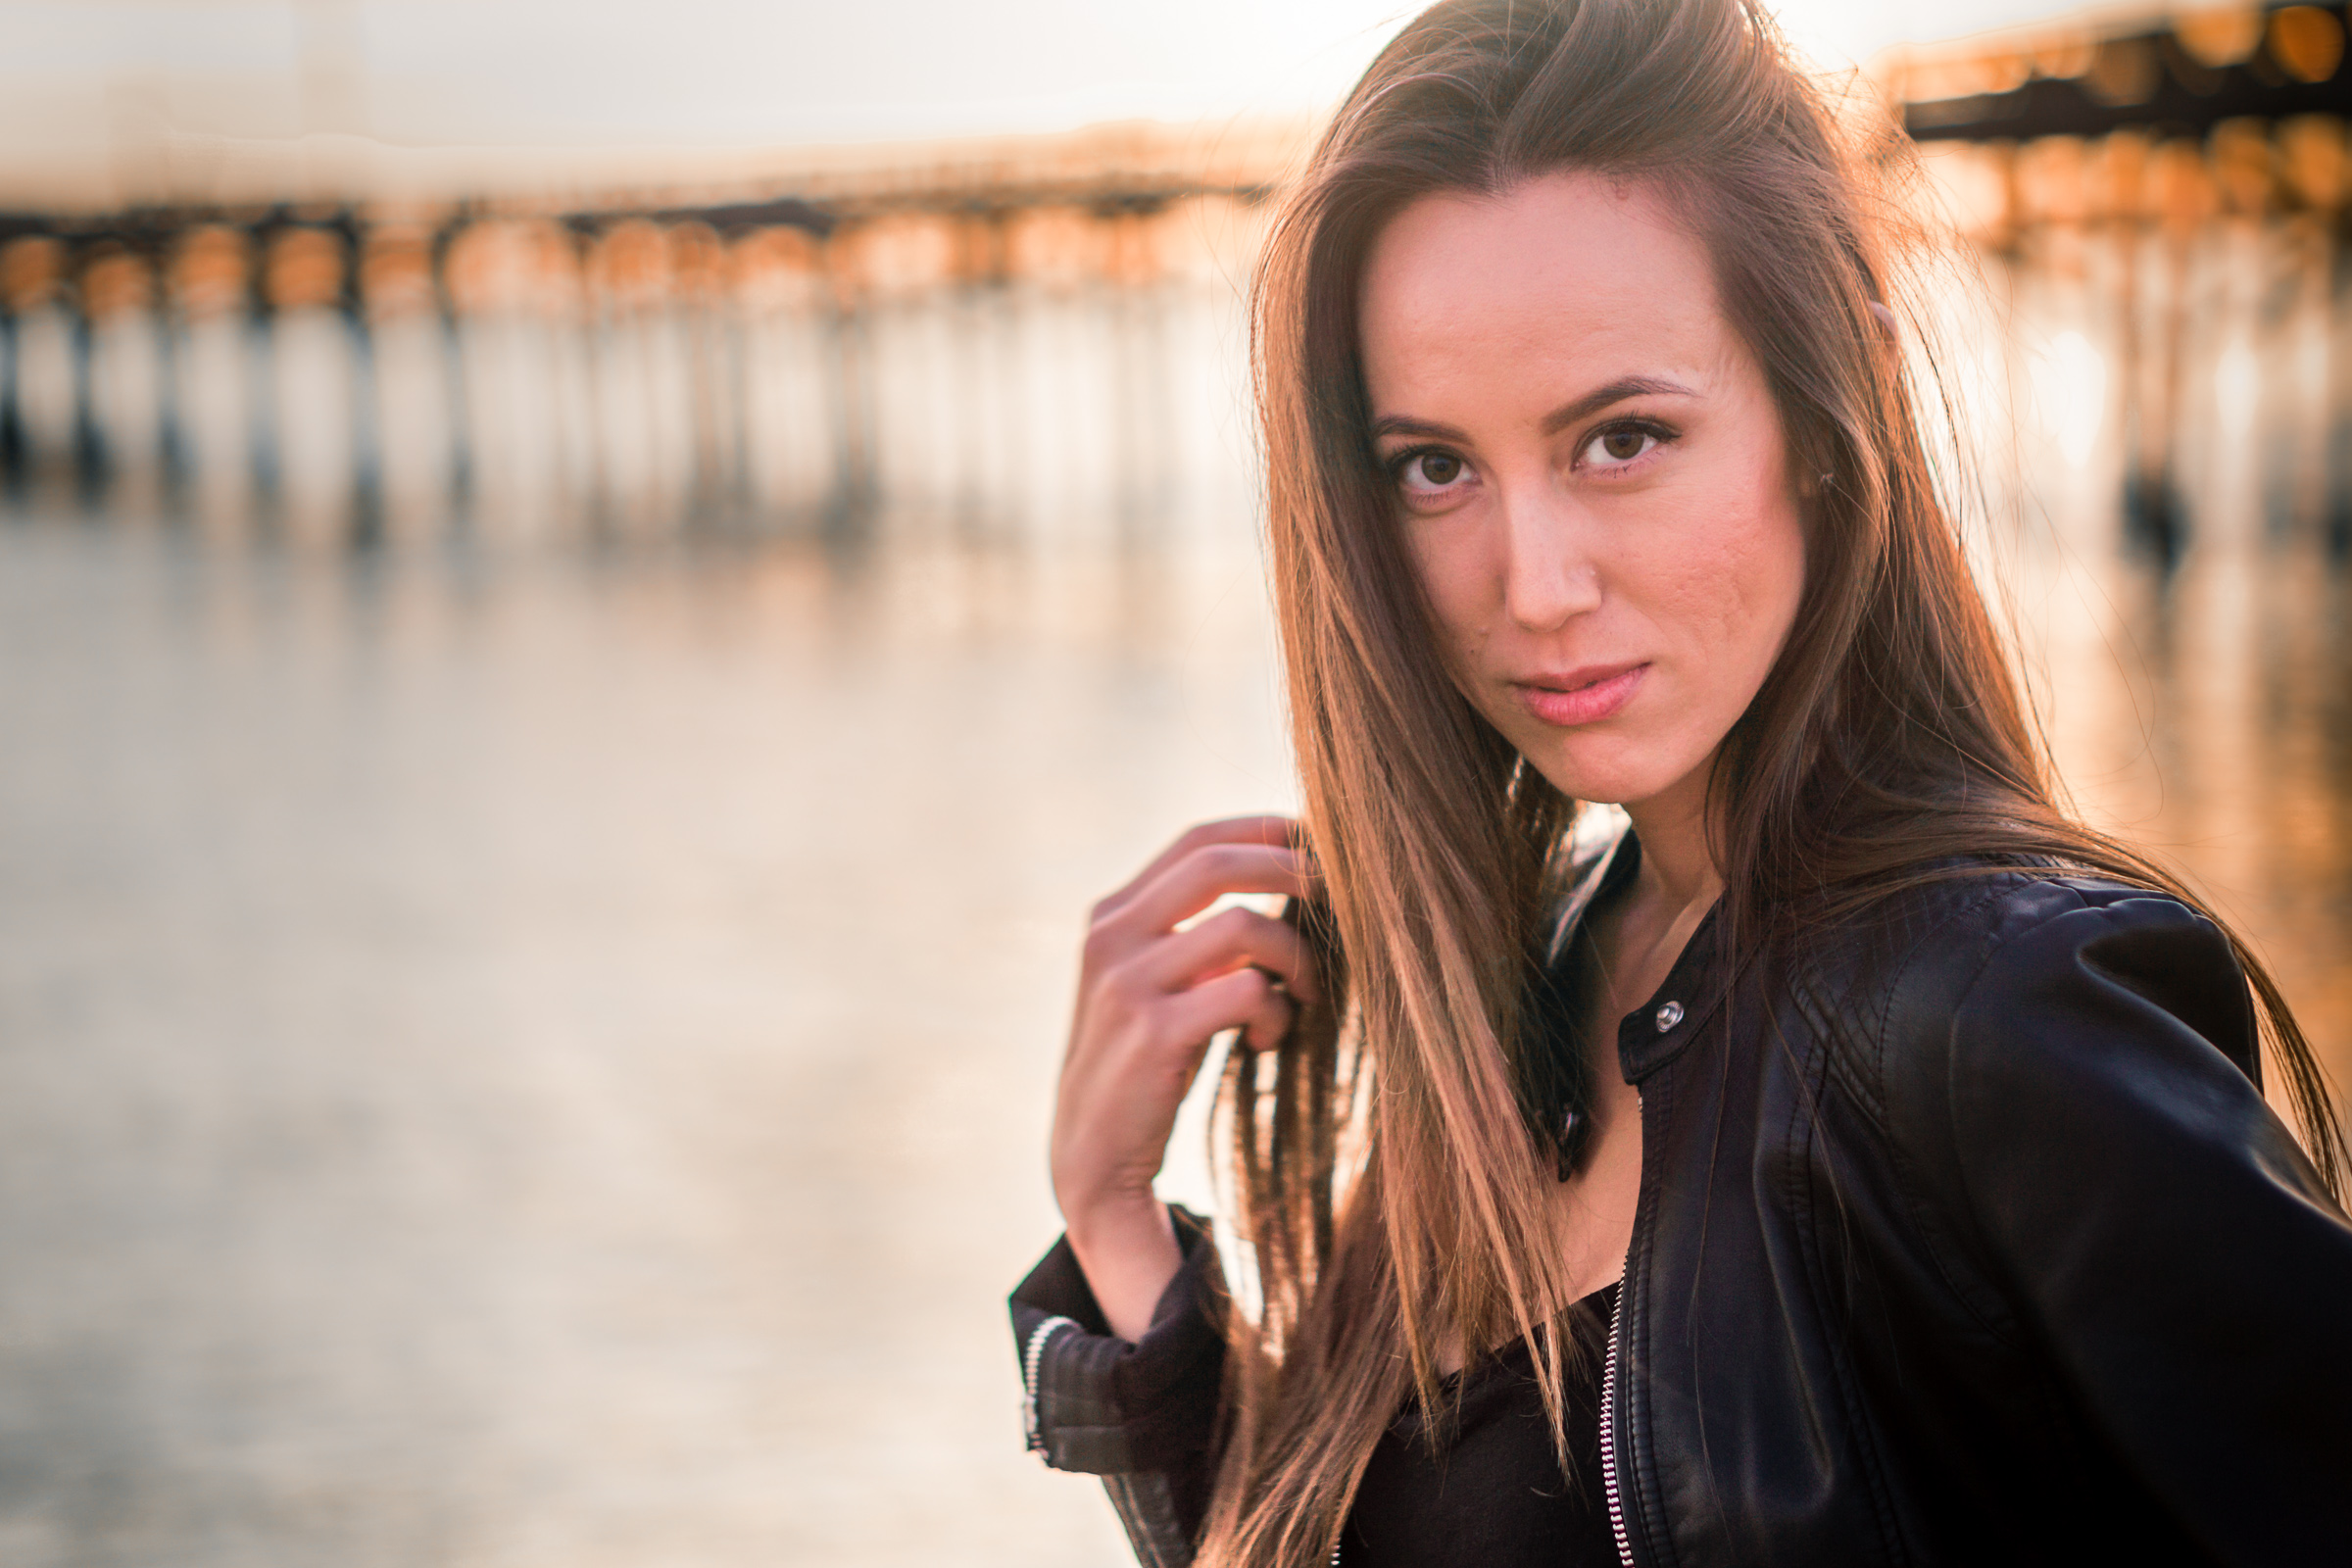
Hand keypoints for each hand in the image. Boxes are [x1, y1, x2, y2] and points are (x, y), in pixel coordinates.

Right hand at [1050, 816, 1320, 1340]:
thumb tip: (1287, 883)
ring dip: (1292, 958)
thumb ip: (1196, 935)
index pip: (1198, 841)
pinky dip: (1275, 1012)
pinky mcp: (1152, 1029)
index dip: (1264, 831)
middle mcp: (1111, 936)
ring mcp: (1126, 981)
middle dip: (1291, 868)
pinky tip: (1265, 1042)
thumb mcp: (1158, 986)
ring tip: (1301, 996)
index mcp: (1112, 916)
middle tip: (1340, 892)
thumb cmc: (1147, 1068)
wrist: (1094, 1160)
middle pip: (1217, 863)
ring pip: (1241, 926)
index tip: (1320, 842)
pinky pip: (1246, 990)